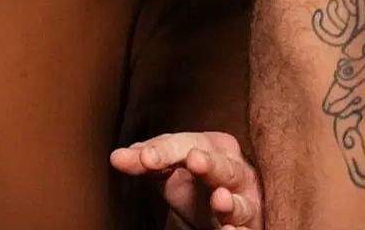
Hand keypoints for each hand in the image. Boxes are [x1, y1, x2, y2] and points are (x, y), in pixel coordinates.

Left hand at [111, 131, 261, 229]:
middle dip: (209, 163)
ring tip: (219, 200)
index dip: (165, 150)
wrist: (217, 207)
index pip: (187, 144)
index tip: (145, 158)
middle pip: (222, 166)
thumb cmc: (194, 179)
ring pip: (240, 202)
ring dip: (230, 202)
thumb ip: (145, 160)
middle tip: (194, 160)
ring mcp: (244, 201)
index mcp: (214, 146)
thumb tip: (116, 157)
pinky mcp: (248, 227)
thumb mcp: (168, 166)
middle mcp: (235, 170)